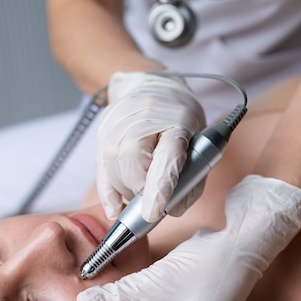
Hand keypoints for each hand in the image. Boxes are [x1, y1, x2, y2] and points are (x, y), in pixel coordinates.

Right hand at [97, 71, 205, 221]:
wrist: (154, 87)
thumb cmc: (181, 121)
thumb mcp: (199, 144)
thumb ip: (192, 179)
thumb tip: (173, 210)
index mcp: (178, 120)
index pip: (167, 156)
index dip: (159, 186)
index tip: (152, 212)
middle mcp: (145, 117)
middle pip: (133, 166)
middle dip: (141, 192)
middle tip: (152, 199)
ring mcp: (119, 121)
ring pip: (113, 169)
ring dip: (127, 191)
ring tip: (140, 192)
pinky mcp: (103, 129)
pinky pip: (101, 168)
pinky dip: (108, 192)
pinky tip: (114, 207)